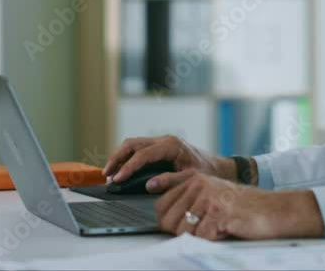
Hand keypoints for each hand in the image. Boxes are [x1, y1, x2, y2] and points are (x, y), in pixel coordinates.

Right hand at [102, 135, 236, 192]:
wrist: (218, 167)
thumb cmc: (207, 172)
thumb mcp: (191, 178)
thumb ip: (170, 181)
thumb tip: (149, 185)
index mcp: (172, 145)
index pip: (143, 154)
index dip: (128, 167)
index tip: (118, 179)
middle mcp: (165, 140)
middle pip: (133, 143)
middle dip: (117, 158)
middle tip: (106, 174)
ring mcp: (162, 141)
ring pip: (133, 143)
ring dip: (119, 156)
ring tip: (109, 173)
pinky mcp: (160, 147)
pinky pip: (138, 148)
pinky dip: (126, 157)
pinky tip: (120, 169)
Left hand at [155, 172, 324, 239]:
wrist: (274, 209)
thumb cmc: (242, 204)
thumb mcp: (211, 190)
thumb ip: (185, 192)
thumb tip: (158, 205)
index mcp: (194, 179)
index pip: (161, 205)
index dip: (168, 221)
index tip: (180, 225)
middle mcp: (199, 186)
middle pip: (168, 221)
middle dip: (181, 232)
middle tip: (203, 229)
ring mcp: (210, 199)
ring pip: (183, 232)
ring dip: (198, 236)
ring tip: (216, 227)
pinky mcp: (220, 214)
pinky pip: (201, 238)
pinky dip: (212, 240)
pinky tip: (225, 230)